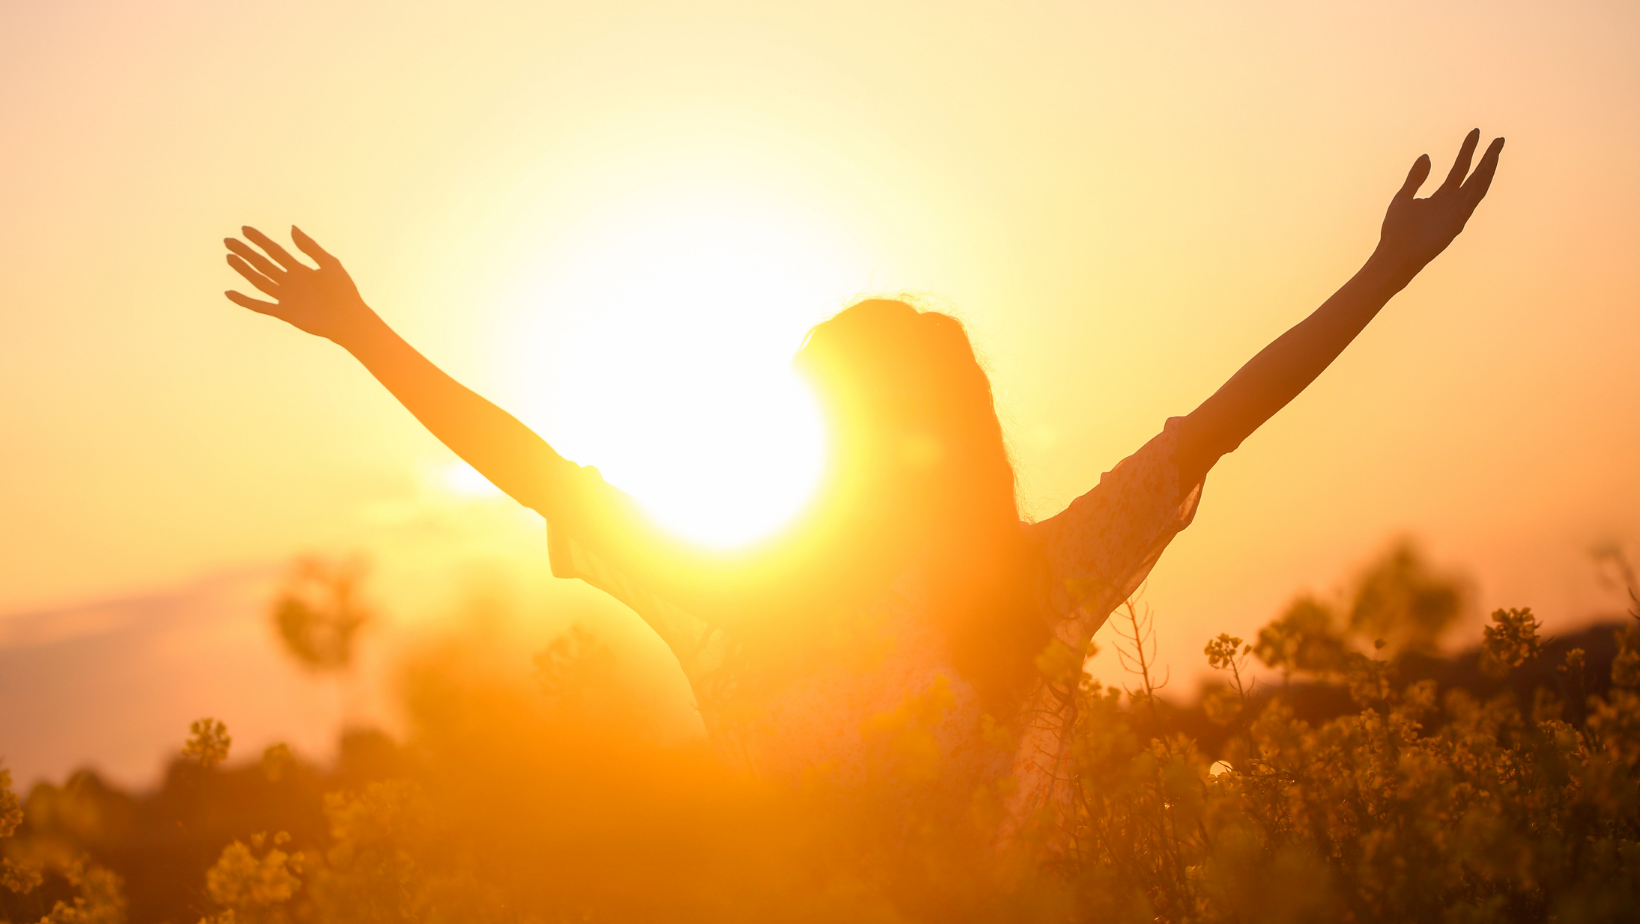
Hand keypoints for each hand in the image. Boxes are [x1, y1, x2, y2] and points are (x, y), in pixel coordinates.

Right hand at [224, 226, 375, 344]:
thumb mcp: (329, 264)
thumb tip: (291, 228)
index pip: (275, 251)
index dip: (260, 240)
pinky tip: (229, 293)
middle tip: (228, 241)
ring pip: (259, 281)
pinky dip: (244, 300)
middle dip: (246, 252)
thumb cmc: (344, 292)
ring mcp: (286, 297)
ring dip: (243, 270)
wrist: (349, 319)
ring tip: (229, 257)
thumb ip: (310, 247)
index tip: (244, 229)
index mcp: (300, 270)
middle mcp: (290, 282)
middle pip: (263, 264)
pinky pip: (260, 306)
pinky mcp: (284, 313)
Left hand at [1375, 129, 1503, 277]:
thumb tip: (1427, 156)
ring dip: (1489, 167)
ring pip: (1479, 185)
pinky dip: (1482, 182)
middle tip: (1499, 139)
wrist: (1394, 254)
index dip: (1468, 151)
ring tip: (1497, 148)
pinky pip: (1473, 198)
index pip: (1459, 170)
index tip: (1476, 133)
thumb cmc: (1396, 230)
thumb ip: (1416, 177)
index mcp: (1441, 197)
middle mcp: (1453, 203)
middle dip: (1487, 157)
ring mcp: (1457, 211)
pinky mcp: (1458, 220)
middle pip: (1475, 176)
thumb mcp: (1404, 196)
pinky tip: (1488, 167)